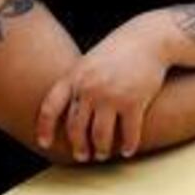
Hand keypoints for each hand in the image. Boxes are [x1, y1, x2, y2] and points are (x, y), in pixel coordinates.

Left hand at [37, 20, 171, 161]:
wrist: (150, 39)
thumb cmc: (120, 50)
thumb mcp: (90, 61)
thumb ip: (77, 83)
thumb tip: (70, 109)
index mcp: (74, 77)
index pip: (50, 108)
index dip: (44, 129)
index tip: (45, 144)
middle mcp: (89, 89)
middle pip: (76, 128)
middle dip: (79, 146)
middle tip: (82, 155)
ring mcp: (111, 96)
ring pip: (100, 136)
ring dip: (100, 150)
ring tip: (102, 154)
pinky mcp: (134, 102)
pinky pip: (128, 133)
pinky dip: (128, 145)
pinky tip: (127, 150)